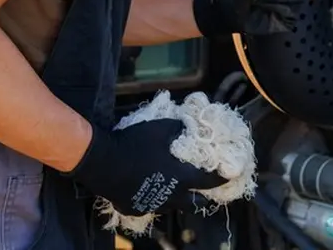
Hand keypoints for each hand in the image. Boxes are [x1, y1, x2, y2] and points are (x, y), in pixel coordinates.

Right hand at [65, 119, 226, 216]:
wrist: (103, 162)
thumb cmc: (134, 143)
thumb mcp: (159, 127)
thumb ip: (177, 126)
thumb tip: (185, 124)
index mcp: (180, 177)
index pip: (209, 181)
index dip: (221, 178)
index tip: (229, 176)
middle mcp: (171, 195)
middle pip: (193, 203)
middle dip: (201, 198)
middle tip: (202, 191)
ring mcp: (153, 204)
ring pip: (171, 205)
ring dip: (176, 198)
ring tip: (174, 189)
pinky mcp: (136, 208)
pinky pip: (149, 206)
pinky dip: (153, 198)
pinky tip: (148, 189)